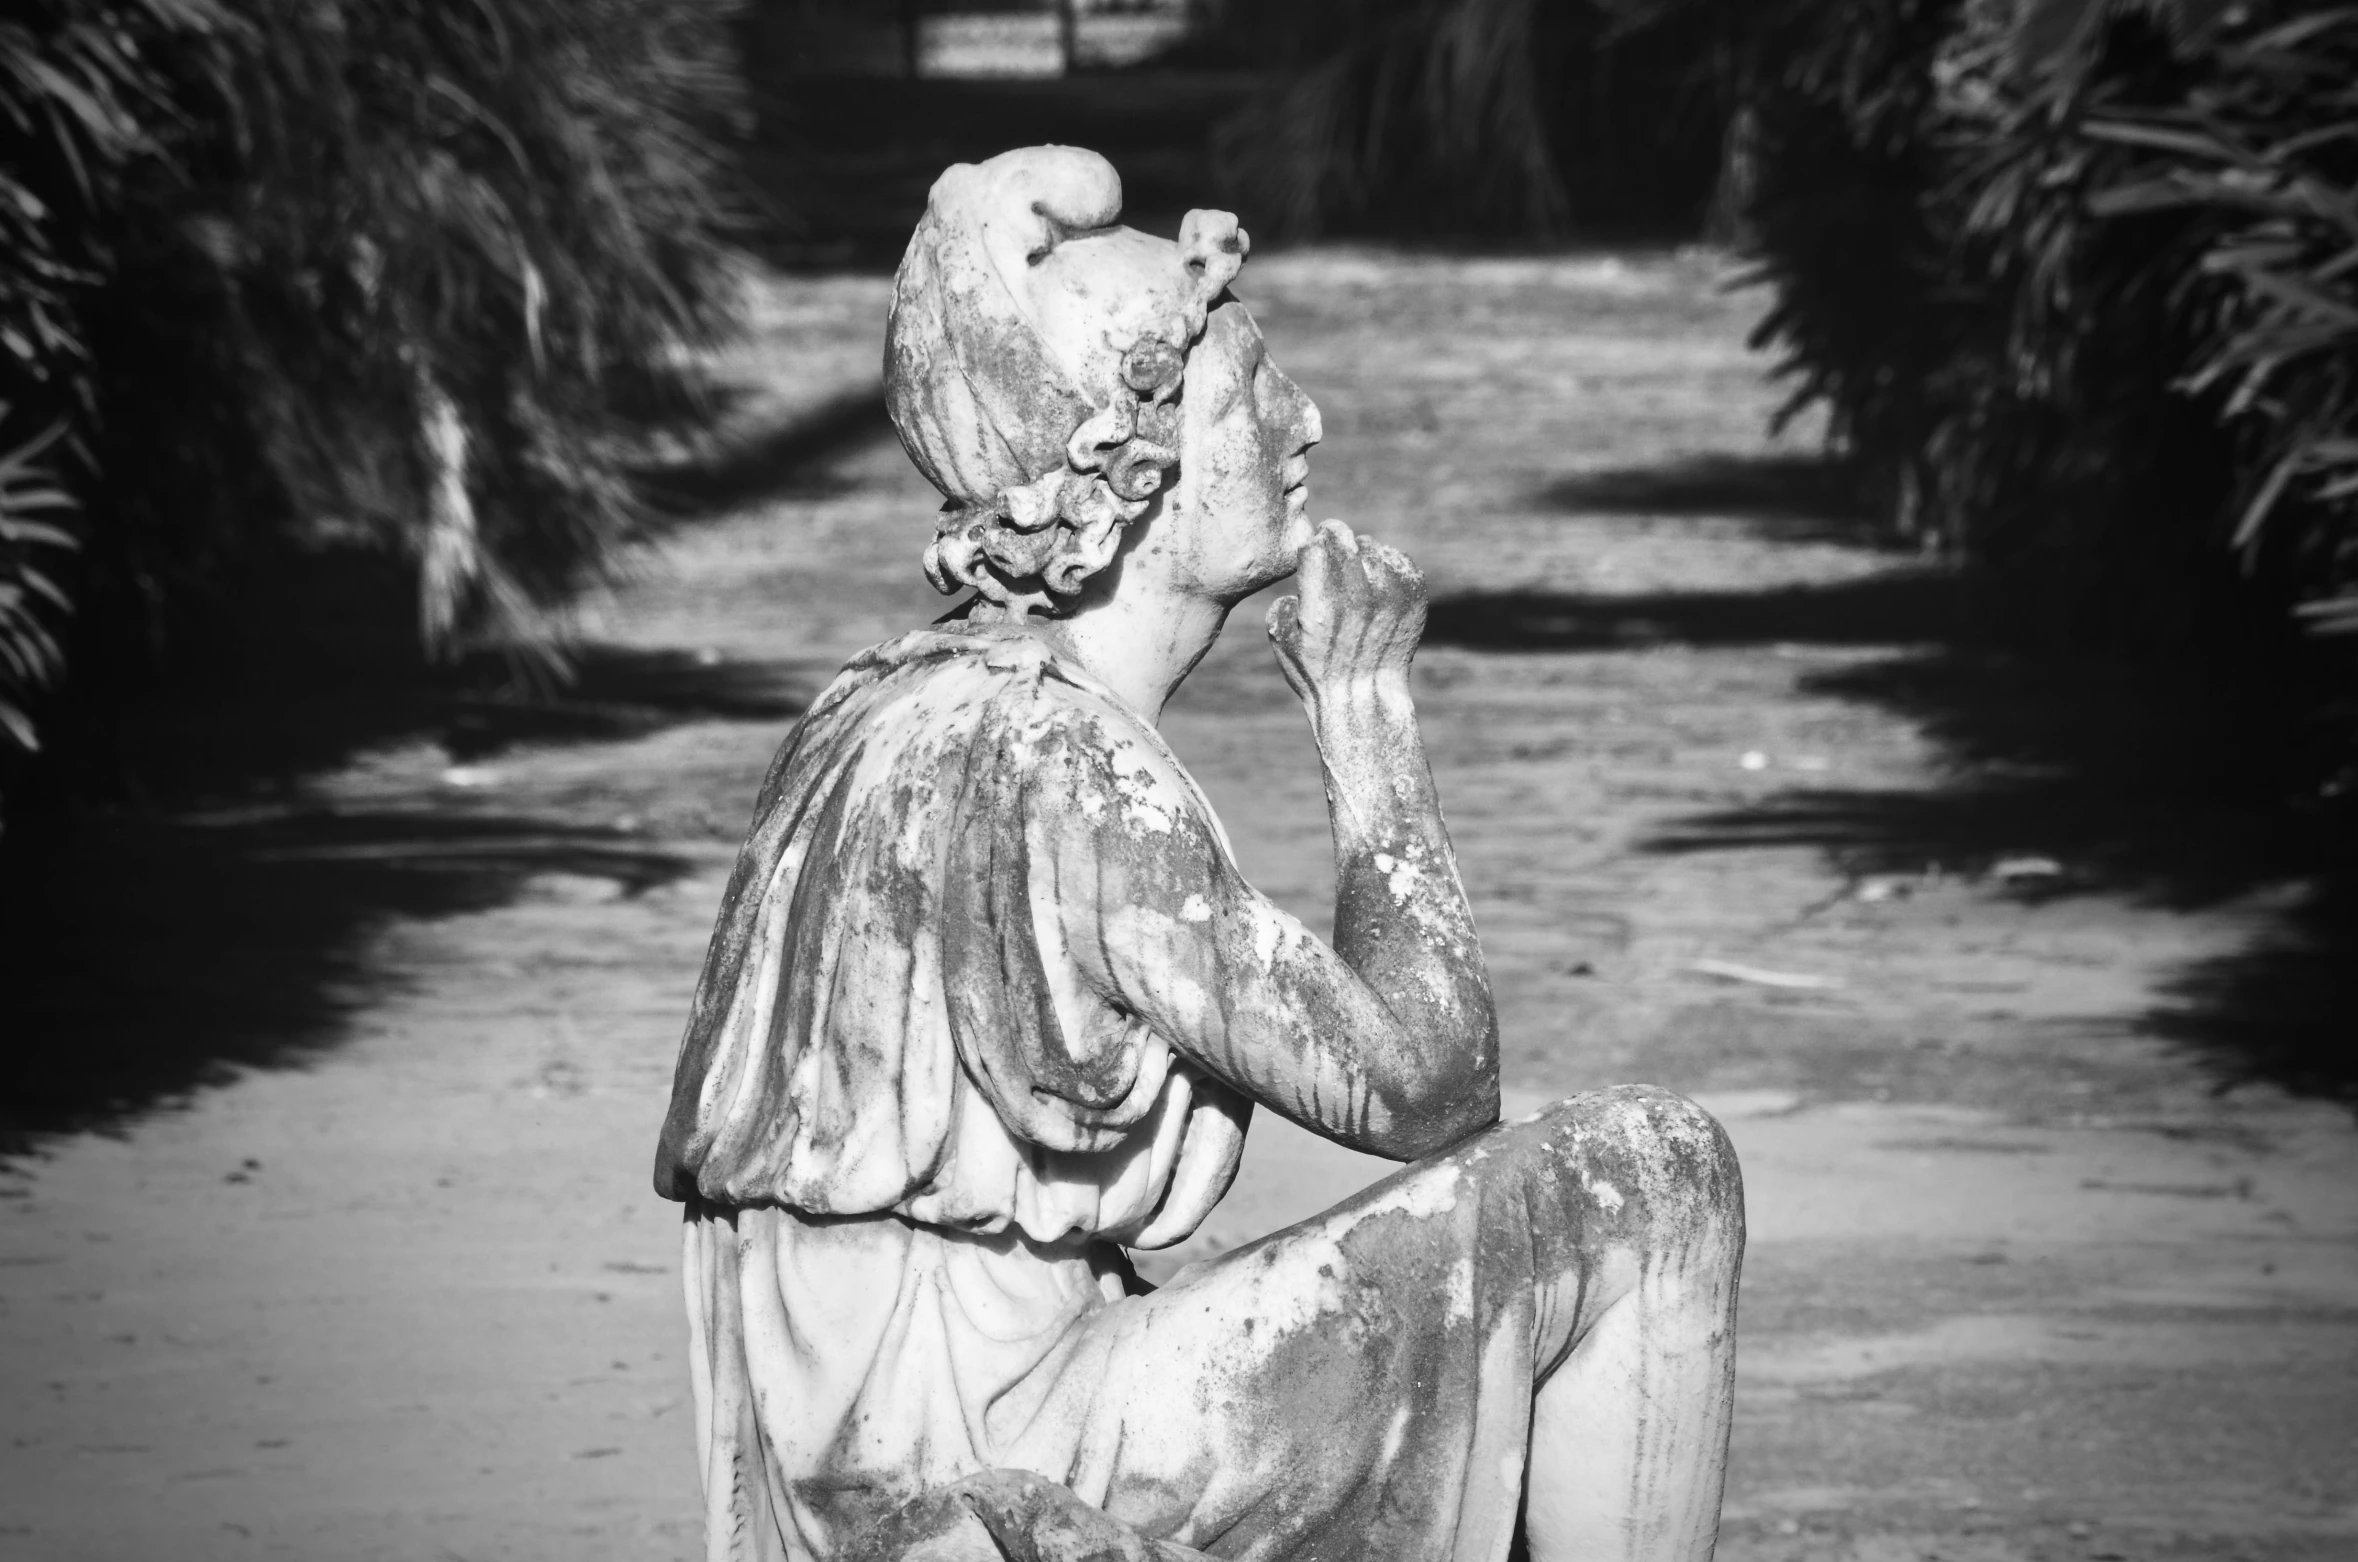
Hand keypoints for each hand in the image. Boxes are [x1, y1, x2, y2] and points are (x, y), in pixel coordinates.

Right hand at [1266, 519, 1426, 705]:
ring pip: (1371, 547)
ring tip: (1353, 571)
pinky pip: (1398, 560)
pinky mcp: (1413, 598)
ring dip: (1359, 553)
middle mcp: (1358, 597)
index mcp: (1322, 605)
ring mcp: (1390, 596)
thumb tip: (1299, 581)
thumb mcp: (1282, 640)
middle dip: (1333, 539)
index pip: (1317, 545)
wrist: (1364, 698)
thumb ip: (1283, 601)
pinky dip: (1385, 564)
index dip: (1312, 543)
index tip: (1312, 548)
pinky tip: (1376, 581)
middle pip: (1344, 539)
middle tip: (1331, 544)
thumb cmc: (1316, 672)